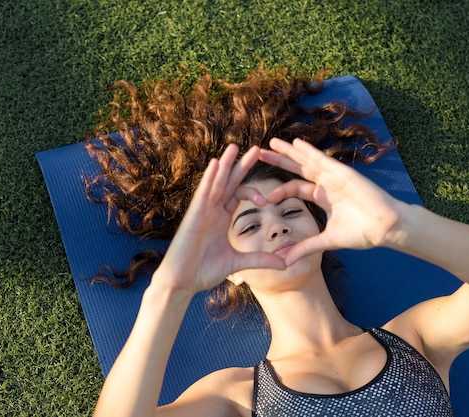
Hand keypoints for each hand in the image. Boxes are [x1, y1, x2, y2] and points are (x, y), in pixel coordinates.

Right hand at [154, 144, 286, 293]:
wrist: (182, 283)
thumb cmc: (203, 271)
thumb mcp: (238, 263)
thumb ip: (261, 260)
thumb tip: (286, 264)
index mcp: (221, 218)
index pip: (238, 195)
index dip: (253, 192)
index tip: (267, 199)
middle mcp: (212, 210)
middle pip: (229, 183)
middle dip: (242, 166)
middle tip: (257, 149)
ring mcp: (202, 211)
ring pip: (216, 183)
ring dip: (225, 165)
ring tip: (235, 146)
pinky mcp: (193, 216)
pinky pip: (203, 194)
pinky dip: (209, 179)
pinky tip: (216, 164)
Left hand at [259, 138, 405, 265]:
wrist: (385, 228)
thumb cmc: (362, 233)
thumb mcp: (326, 240)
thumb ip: (305, 248)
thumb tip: (284, 260)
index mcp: (323, 196)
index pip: (296, 188)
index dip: (280, 191)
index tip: (264, 197)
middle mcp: (327, 183)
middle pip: (297, 169)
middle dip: (279, 162)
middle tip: (259, 154)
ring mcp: (334, 176)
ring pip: (307, 161)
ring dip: (290, 152)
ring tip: (272, 143)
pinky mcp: (342, 173)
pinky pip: (322, 160)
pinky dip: (308, 151)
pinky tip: (295, 144)